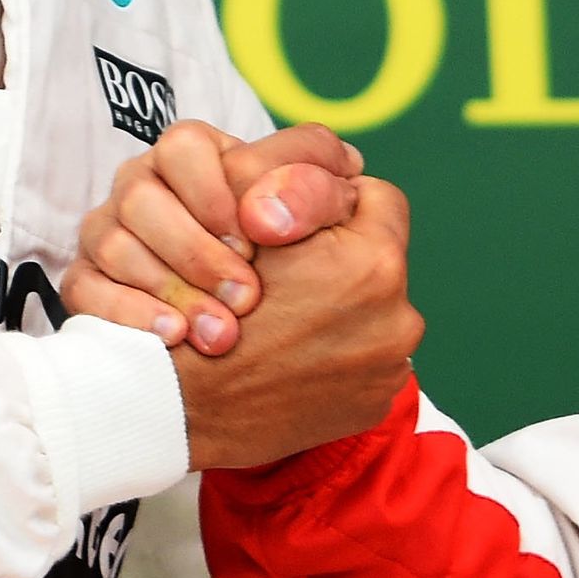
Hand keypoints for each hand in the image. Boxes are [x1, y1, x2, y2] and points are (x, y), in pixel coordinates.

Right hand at [61, 121, 361, 351]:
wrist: (237, 365)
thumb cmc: (290, 273)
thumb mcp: (314, 223)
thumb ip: (323, 187)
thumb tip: (345, 168)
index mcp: (194, 157)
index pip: (186, 146)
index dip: (221, 193)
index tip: (261, 239)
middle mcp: (143, 187)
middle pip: (140, 195)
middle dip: (199, 251)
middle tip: (249, 297)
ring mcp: (105, 234)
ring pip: (111, 240)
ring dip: (172, 287)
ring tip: (223, 334)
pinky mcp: (86, 283)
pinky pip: (84, 288)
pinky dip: (131, 314)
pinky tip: (176, 337)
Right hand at [171, 173, 422, 469]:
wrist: (180, 409)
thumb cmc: (206, 307)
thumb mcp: (248, 223)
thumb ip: (303, 188)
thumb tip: (345, 168)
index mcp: (374, 263)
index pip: (377, 199)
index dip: (333, 202)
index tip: (300, 218)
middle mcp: (398, 319)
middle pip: (377, 258)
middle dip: (339, 257)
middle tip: (291, 269)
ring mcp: (389, 368)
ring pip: (372, 309)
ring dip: (337, 307)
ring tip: (285, 316)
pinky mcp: (373, 404)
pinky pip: (363, 357)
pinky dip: (332, 351)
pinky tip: (290, 353)